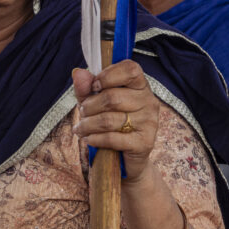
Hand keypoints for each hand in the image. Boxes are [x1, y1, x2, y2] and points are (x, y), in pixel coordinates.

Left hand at [72, 60, 159, 182]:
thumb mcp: (93, 102)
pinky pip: (112, 138)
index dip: (108, 75)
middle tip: (82, 113)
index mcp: (140, 86)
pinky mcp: (145, 143)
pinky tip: (89, 139)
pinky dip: (94, 139)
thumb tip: (79, 73)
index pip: (131, 69)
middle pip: (112, 98)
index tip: (95, 85)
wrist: (124, 159)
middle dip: (89, 106)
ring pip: (109, 119)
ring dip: (87, 124)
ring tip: (80, 128)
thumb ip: (86, 88)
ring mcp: (149, 122)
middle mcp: (149, 102)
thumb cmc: (108, 123)